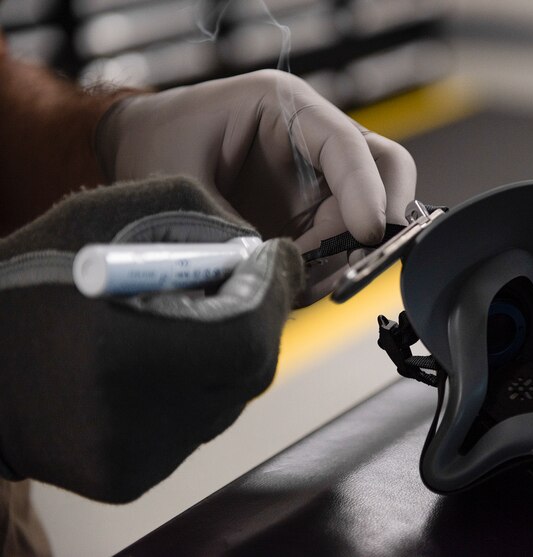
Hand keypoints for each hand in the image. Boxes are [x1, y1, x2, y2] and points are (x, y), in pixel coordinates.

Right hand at [0, 177, 303, 501]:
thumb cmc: (36, 275)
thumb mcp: (113, 214)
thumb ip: (206, 224)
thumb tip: (265, 257)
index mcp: (121, 353)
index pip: (247, 338)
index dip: (272, 293)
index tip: (275, 258)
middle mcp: (131, 423)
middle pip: (249, 373)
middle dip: (255, 319)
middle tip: (239, 285)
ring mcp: (131, 461)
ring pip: (227, 400)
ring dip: (224, 356)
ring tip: (179, 324)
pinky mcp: (127, 480)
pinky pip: (195, 428)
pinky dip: (193, 390)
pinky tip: (154, 366)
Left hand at [96, 69, 416, 304]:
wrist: (136, 154)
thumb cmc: (157, 144)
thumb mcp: (181, 179)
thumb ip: (226, 226)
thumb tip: (268, 273)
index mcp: (286, 108)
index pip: (346, 145)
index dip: (365, 189)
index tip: (368, 233)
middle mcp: (313, 143)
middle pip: (383, 172)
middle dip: (380, 218)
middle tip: (361, 261)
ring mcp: (316, 181)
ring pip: (366, 215)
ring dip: (349, 255)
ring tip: (305, 281)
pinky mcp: (309, 216)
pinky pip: (339, 244)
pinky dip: (330, 270)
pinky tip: (298, 283)